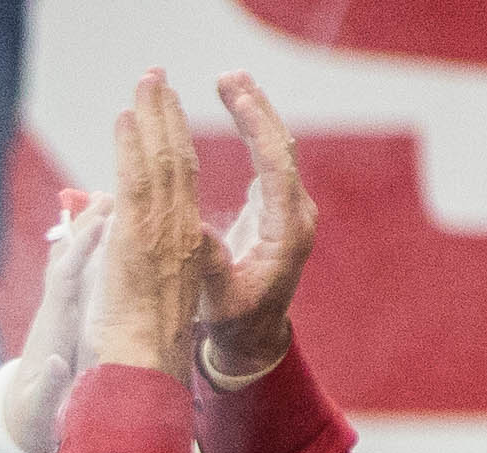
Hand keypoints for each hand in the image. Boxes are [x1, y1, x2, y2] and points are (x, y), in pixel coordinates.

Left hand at [2, 188, 114, 452]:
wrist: (19, 417)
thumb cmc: (33, 413)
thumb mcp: (40, 406)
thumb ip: (48, 386)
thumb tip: (57, 363)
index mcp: (52, 326)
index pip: (65, 278)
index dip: (81, 250)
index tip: (100, 223)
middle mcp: (53, 310)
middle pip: (65, 257)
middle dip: (85, 226)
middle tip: (111, 193)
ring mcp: (58, 309)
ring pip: (70, 260)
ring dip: (87, 231)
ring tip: (110, 199)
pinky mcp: (65, 313)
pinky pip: (77, 273)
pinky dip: (90, 249)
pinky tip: (107, 230)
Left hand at [95, 69, 213, 377]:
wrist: (142, 369)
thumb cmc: (139, 343)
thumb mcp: (143, 292)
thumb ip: (134, 256)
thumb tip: (111, 232)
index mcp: (185, 244)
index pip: (181, 179)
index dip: (174, 140)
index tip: (166, 109)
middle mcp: (180, 232)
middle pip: (176, 160)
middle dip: (166, 115)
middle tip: (156, 78)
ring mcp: (161, 234)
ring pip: (161, 162)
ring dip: (152, 118)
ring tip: (145, 82)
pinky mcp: (137, 241)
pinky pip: (137, 183)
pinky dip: (132, 147)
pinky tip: (126, 118)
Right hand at [195, 71, 315, 377]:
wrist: (254, 338)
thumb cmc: (234, 323)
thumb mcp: (218, 300)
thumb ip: (208, 264)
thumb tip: (191, 228)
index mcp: (285, 234)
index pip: (277, 169)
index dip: (258, 132)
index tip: (238, 101)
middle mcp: (295, 214)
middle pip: (282, 148)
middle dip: (256, 110)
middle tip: (229, 78)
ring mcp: (288, 208)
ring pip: (278, 148)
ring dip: (255, 113)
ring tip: (231, 81)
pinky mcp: (276, 207)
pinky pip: (269, 158)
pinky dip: (253, 130)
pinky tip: (237, 106)